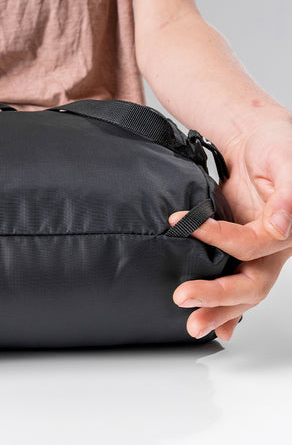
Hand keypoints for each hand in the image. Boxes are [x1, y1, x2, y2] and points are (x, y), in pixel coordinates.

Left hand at [168, 118, 291, 340]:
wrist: (255, 140)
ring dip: (218, 308)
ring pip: (243, 289)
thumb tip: (283, 225)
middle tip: (184, 298)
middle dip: (218, 295)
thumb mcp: (285, 163)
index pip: (255, 245)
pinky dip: (226, 305)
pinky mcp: (239, 247)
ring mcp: (257, 250)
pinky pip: (233, 278)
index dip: (221, 238)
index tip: (189, 226)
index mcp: (289, 229)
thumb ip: (289, 196)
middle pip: (252, 282)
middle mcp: (274, 246)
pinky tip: (215, 324)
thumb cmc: (274, 147)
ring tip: (192, 324)